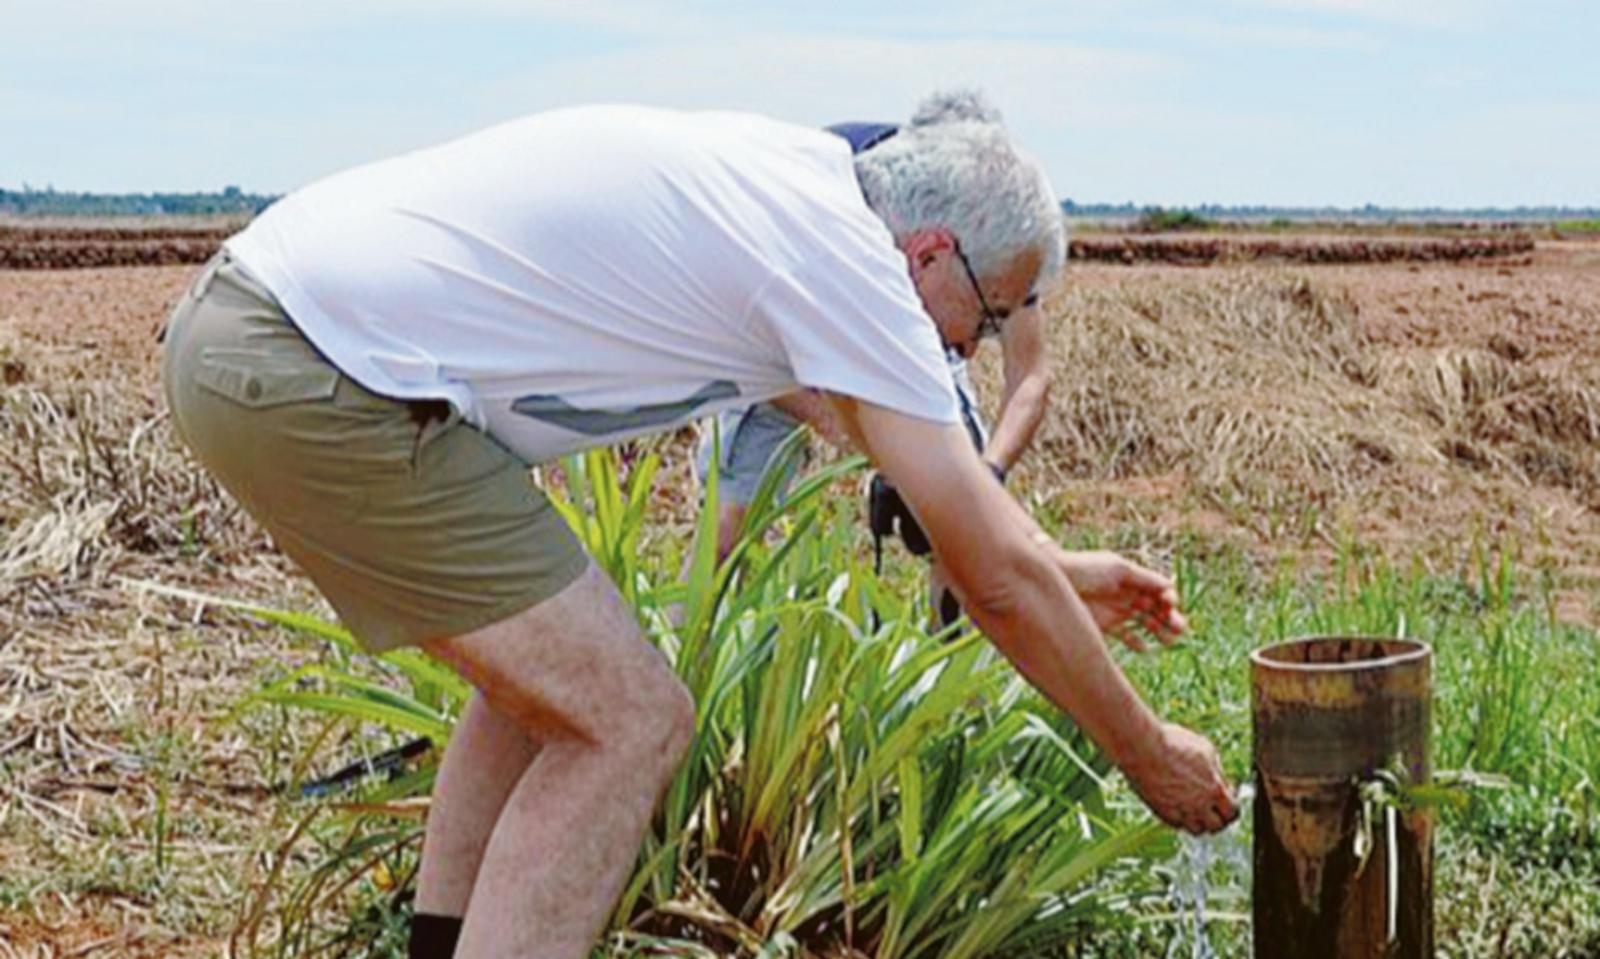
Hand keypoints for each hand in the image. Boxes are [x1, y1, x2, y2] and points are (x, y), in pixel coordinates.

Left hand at [1055, 550, 1186, 651]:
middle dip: (1170, 617)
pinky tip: (1144, 648)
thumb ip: (1144, 578)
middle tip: (1180, 629)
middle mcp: (1127, 595)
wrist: (1054, 581)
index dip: (1169, 598)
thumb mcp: (1117, 569)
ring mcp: (1116, 610)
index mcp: (1132, 579)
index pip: (1159, 590)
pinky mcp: (1104, 625)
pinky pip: (1125, 635)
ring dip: (1158, 630)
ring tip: (1169, 640)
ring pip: (1145, 622)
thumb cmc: (1085, 570)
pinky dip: (1136, 642)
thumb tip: (1170, 585)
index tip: (1170, 605)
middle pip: (1156, 608)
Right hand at [1125, 723, 1236, 833]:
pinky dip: (1181, 819)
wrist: (1142, 749)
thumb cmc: (1172, 744)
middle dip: (1219, 817)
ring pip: (1197, 830)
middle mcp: (1199, 805)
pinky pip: (1177, 824)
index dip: (1232, 805)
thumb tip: (1218, 776)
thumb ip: (1216, 768)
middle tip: (1215, 808)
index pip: (1233, 811)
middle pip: (1217, 826)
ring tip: (1197, 809)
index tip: (1227, 797)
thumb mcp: (1205, 749)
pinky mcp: (1162, 812)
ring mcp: (1179, 811)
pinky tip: (1179, 805)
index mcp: (1214, 789)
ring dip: (1200, 822)